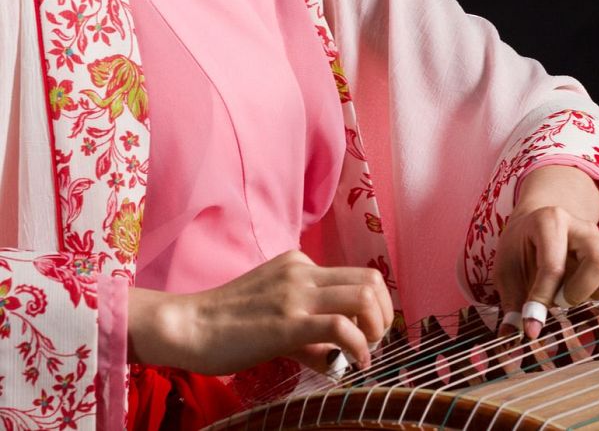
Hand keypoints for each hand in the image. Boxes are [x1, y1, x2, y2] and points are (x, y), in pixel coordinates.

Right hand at [128, 250, 393, 374]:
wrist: (185, 326)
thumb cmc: (225, 325)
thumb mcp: (274, 316)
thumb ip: (309, 334)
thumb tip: (337, 359)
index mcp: (299, 265)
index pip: (358, 275)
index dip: (376, 304)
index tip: (370, 331)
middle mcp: (302, 272)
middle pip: (370, 280)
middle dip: (384, 313)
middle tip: (374, 341)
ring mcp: (295, 294)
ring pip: (363, 296)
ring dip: (376, 327)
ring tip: (365, 351)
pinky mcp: (287, 321)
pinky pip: (341, 326)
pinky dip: (358, 346)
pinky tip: (354, 363)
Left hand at [494, 166, 598, 338]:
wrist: (537, 221)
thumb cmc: (520, 247)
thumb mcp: (505, 269)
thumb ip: (512, 302)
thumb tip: (512, 339)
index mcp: (549, 222)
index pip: (553, 266)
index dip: (542, 301)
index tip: (532, 328)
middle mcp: (581, 226)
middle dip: (580, 291)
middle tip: (561, 302)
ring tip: (584, 298)